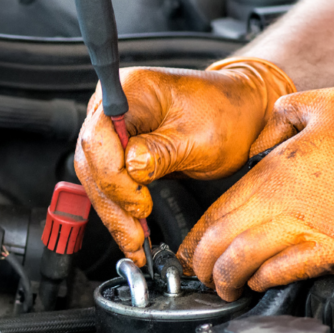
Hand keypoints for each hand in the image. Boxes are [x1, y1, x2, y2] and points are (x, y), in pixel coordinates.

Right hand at [74, 58, 294, 264]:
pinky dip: (121, 209)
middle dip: (113, 203)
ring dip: (114, 213)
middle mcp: (114, 106)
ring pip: (96, 178)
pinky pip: (111, 183)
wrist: (240, 114)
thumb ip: (162, 152)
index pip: (99, 137)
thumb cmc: (226, 115)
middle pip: (93, 160)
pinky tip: (132, 231)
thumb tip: (132, 169)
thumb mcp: (200, 137)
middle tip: (134, 235)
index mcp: (131, 90)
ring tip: (134, 243)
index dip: (114, 176)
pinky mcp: (121, 150)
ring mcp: (115, 128)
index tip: (139, 203)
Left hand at [178, 87, 333, 300]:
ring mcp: (311, 229)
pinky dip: (264, 280)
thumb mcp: (331, 103)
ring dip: (227, 278)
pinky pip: (286, 272)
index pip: (219, 208)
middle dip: (201, 263)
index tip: (190, 247)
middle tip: (197, 274)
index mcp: (278, 168)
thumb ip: (287, 112)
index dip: (197, 234)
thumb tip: (268, 122)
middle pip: (222, 240)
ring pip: (246, 261)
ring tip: (222, 287)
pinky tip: (259, 282)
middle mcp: (286, 202)